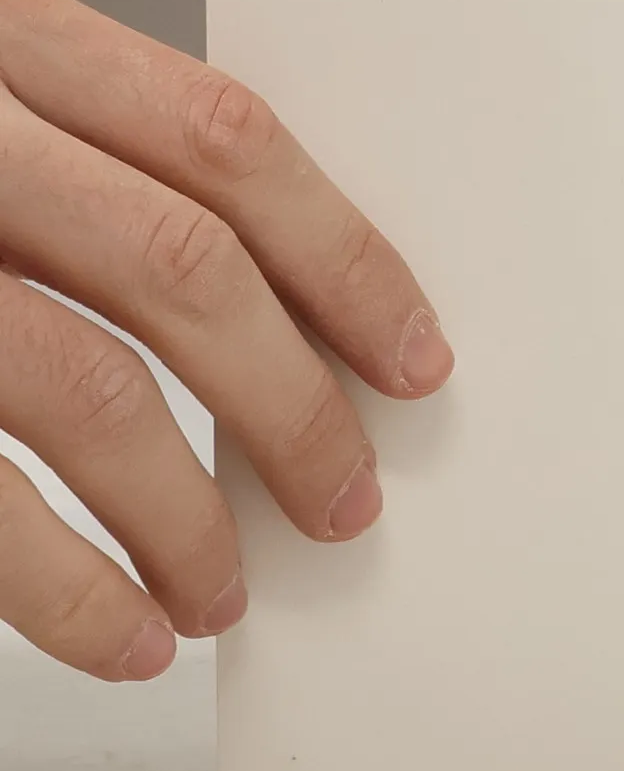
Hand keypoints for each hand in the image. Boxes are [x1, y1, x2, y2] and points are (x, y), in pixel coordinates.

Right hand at [0, 0, 452, 680]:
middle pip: (181, 267)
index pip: (223, 137)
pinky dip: (60, 586)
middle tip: (345, 499)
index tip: (414, 356)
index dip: (344, 258)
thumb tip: (267, 292)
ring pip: (84, 386)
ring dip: (185, 512)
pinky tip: (119, 634)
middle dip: (290, 402)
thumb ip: (78, 136)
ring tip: (225, 592)